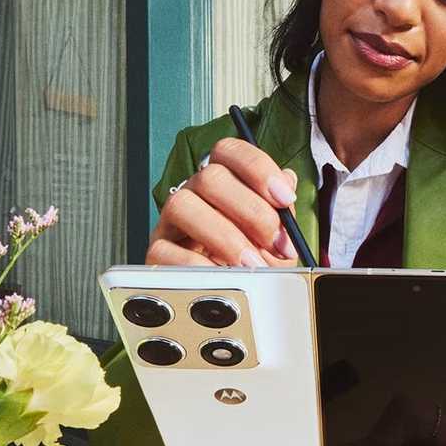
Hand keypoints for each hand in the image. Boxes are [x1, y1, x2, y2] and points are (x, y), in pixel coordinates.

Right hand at [147, 137, 300, 266]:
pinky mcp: (157, 252)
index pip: (229, 151)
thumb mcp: (274, 235)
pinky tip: (221, 275)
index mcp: (222, 180)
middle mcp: (194, 193)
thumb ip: (281, 210)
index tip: (285, 198)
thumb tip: (287, 181)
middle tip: (274, 243)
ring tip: (251, 264)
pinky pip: (166, 250)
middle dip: (251, 212)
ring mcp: (171, 221)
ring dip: (224, 237)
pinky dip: (199, 264)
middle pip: (210, 177)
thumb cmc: (252, 259)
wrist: (232, 294)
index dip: (259, 168)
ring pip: (183, 205)